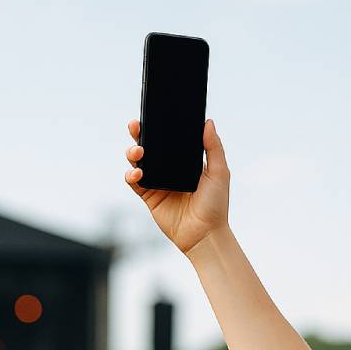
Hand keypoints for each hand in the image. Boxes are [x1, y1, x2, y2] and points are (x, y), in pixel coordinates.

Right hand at [124, 118, 230, 255]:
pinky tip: (137, 172)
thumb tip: (208, 122)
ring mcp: (158, 182)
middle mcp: (169, 169)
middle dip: (139, 134)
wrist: (204, 234)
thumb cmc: (215, 205)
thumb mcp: (219, 172)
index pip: (169, 139)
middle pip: (149, 146)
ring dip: (133, 153)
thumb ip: (214, 147)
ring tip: (138, 152)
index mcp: (185, 160)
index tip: (152, 114)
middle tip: (135, 126)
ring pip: (138, 161)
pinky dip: (131, 175)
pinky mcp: (149, 197)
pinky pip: (134, 182)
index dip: (159, 127)